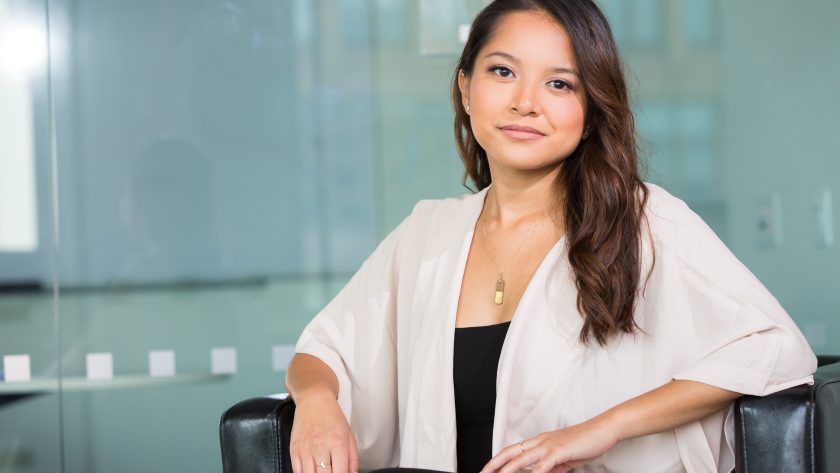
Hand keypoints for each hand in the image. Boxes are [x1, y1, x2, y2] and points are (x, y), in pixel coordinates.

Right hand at [289, 392, 358, 472]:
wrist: (313, 399)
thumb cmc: (331, 415)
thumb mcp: (349, 434)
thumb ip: (352, 457)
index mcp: (338, 442)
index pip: (341, 472)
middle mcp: (321, 446)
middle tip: (332, 472)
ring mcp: (306, 449)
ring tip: (322, 472)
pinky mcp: (294, 450)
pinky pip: (297, 472)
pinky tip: (311, 471)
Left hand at [480, 418, 618, 472]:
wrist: (604, 429)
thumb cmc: (586, 441)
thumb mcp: (565, 458)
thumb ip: (552, 467)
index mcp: (541, 442)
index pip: (513, 450)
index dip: (499, 460)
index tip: (489, 469)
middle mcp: (541, 441)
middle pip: (511, 452)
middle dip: (494, 464)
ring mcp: (549, 444)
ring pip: (521, 458)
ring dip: (507, 470)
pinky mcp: (559, 450)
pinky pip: (542, 465)